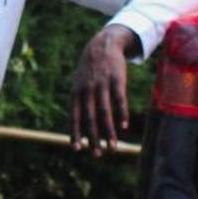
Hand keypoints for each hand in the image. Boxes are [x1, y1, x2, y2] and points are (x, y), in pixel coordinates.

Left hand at [71, 25, 139, 154]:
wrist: (103, 44)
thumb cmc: (90, 69)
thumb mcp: (78, 82)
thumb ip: (77, 103)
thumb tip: (74, 127)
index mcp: (76, 92)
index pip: (74, 116)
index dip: (75, 132)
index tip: (78, 149)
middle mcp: (87, 89)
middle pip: (89, 118)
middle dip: (94, 138)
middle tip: (98, 154)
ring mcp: (102, 84)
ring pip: (104, 112)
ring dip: (109, 131)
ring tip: (113, 147)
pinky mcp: (116, 79)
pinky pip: (118, 99)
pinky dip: (121, 113)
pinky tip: (124, 126)